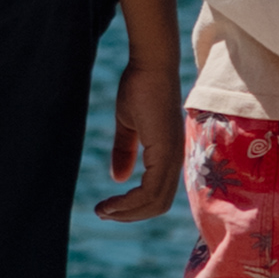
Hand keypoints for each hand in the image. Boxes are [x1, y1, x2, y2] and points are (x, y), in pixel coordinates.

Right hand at [99, 52, 185, 225]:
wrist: (150, 63)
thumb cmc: (140, 87)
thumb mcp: (128, 124)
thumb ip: (125, 150)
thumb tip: (119, 178)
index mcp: (168, 153)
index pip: (158, 194)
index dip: (134, 206)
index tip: (108, 208)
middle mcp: (175, 158)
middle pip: (158, 204)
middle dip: (130, 214)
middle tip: (104, 213)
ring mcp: (173, 154)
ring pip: (155, 200)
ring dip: (128, 211)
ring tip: (104, 211)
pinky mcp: (165, 149)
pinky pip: (151, 188)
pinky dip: (131, 201)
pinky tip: (112, 201)